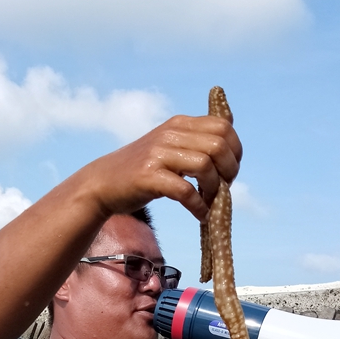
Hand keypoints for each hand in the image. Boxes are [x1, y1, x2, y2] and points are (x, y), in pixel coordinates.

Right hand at [80, 115, 242, 223]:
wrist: (103, 183)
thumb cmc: (142, 169)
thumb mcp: (169, 145)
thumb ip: (195, 140)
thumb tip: (229, 134)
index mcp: (179, 124)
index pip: (224, 127)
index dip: (235, 151)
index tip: (229, 172)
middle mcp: (170, 134)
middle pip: (219, 146)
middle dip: (229, 171)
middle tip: (222, 190)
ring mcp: (158, 154)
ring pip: (205, 166)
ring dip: (214, 190)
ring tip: (209, 203)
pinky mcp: (149, 177)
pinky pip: (185, 191)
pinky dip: (198, 206)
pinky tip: (200, 214)